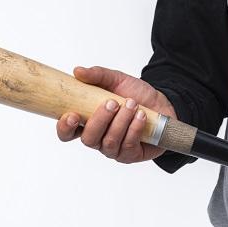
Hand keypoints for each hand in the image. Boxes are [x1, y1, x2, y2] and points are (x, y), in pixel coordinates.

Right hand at [56, 66, 175, 163]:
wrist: (162, 103)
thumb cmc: (135, 94)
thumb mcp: (117, 79)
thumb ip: (97, 75)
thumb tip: (77, 71)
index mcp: (88, 122)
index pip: (67, 132)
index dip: (65, 128)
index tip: (71, 115)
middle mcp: (98, 138)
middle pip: (88, 139)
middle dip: (99, 120)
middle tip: (112, 102)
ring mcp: (114, 149)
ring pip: (109, 142)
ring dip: (121, 122)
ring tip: (132, 104)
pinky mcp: (131, 155)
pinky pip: (128, 146)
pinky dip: (134, 129)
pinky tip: (141, 116)